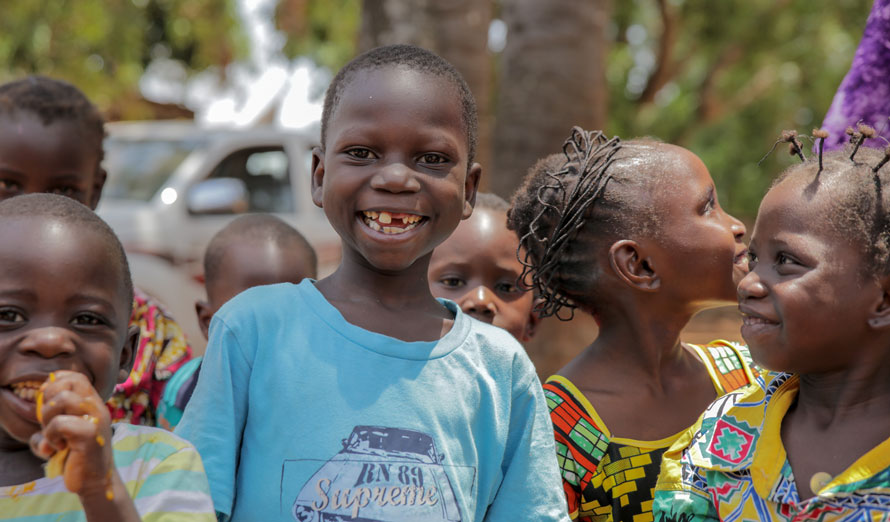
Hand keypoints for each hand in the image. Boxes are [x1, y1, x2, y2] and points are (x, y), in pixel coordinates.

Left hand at [29, 371, 113, 497]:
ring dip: (48, 419)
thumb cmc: (77, 456)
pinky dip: (51, 436)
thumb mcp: (61, 436)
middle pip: (68, 381)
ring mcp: (96, 418)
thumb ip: (48, 427)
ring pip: (63, 398)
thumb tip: (38, 438)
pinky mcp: (90, 434)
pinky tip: (58, 447)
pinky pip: (60, 423)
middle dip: (48, 400)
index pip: (74, 376)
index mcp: (91, 403)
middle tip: (49, 421)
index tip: (48, 405)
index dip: (54, 385)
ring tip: (53, 435)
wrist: (95, 481)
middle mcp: (96, 406)